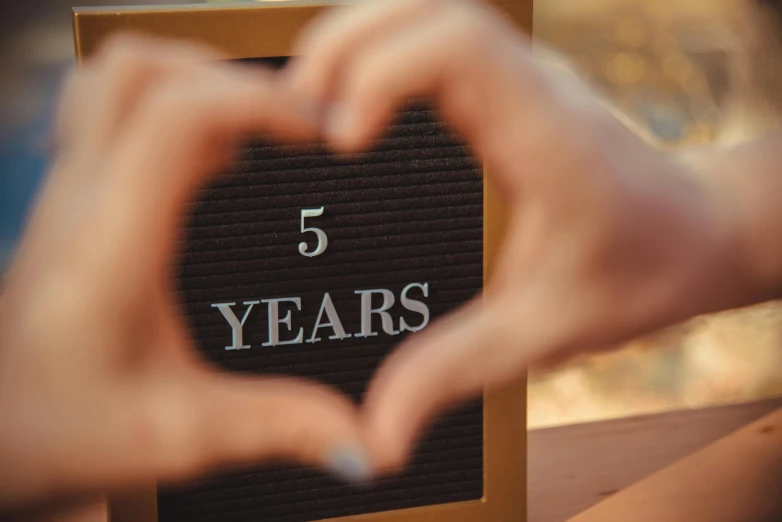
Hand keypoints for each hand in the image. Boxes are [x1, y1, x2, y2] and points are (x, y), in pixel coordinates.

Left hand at [0, 35, 368, 510]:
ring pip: (114, 80)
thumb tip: (363, 441)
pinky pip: (109, 114)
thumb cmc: (60, 431)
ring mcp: (67, 195)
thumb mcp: (179, 434)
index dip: (258, 101)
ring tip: (253, 124)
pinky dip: (168, 109)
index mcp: (111, 246)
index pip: (176, 118)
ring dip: (191, 82)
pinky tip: (210, 158)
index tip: (318, 127)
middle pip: (139, 71)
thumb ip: (277, 425)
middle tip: (289, 119)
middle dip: (229, 77)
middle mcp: (80, 202)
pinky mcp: (70, 204)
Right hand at [288, 0, 749, 469]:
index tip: (342, 143)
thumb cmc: (640, 271)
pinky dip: (380, 54)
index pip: (456, 47)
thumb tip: (380, 432)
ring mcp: (522, 75)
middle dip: (346, 47)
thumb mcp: (544, 330)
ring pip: (425, 10)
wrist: (697, 233)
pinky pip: (434, 37)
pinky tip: (353, 99)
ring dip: (358, 42)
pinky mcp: (509, 83)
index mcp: (545, 136)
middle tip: (297, 117)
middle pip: (426, 9)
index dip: (380, 75)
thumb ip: (455, 371)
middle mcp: (532, 87)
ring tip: (312, 103)